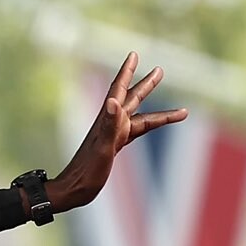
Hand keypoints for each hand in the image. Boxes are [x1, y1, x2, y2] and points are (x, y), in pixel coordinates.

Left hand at [45, 53, 187, 213]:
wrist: (72, 192)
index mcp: (108, 122)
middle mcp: (111, 125)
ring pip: (136, 114)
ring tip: (173, 103)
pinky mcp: (113, 146)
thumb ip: (109, 126)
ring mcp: (112, 135)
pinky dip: (147, 124)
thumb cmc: (86, 174)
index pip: (119, 91)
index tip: (133, 54)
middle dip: (145, 84)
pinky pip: (135, 130)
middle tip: (159, 70)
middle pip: (131, 99)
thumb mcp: (101, 149)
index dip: (126, 72)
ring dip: (151, 106)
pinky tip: (151, 123)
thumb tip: (113, 101)